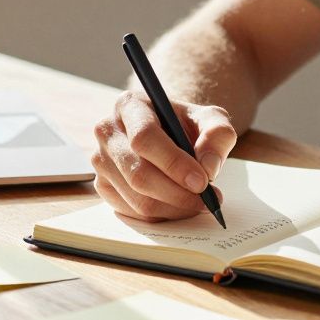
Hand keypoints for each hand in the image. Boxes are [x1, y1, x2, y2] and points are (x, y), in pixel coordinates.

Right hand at [92, 90, 235, 221]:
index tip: (202, 181)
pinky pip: (132, 211)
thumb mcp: (211, 119)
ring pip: (136, 198)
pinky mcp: (102, 185)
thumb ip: (218, 135)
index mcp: (130, 105)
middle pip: (138, 173)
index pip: (145, 138)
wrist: (169, 132)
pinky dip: (161, 214)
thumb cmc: (187, 124)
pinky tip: (179, 205)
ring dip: (173, 207)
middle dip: (177, 193)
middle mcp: (108, 131)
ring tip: (199, 203)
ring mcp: (101, 161)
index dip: (174, 163)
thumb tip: (208, 167)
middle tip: (207, 200)